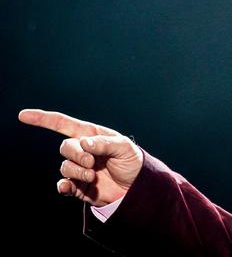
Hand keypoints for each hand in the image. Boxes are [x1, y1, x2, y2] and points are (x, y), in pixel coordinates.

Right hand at [18, 109, 142, 206]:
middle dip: (76, 154)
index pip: (64, 125)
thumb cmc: (133, 162)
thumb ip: (105, 143)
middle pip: (65, 148)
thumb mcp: (125, 148)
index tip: (24, 115)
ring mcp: (80, 169)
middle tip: (92, 163)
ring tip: (93, 176)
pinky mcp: (78, 186)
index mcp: (92, 136)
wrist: (136, 188)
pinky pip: (63, 185)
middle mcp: (83, 151)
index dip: (44, 119)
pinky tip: (69, 187)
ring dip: (77, 171)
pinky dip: (63, 186)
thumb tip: (84, 142)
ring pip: (65, 167)